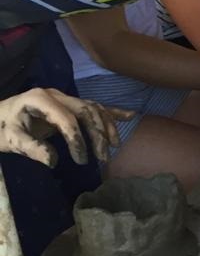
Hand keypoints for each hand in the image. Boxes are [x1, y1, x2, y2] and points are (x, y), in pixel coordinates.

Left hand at [0, 88, 130, 164]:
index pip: (67, 119)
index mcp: (40, 99)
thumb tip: (53, 161)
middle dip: (98, 134)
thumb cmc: (2, 129)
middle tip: (101, 158)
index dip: (77, 139)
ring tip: (114, 147)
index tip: (81, 161)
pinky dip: (112, 112)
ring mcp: (64, 97)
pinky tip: (131, 115)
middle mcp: (56, 94)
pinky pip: (94, 106)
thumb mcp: (10, 140)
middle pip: (87, 110)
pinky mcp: (69, 103)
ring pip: (94, 107)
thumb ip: (30, 149)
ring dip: (107, 126)